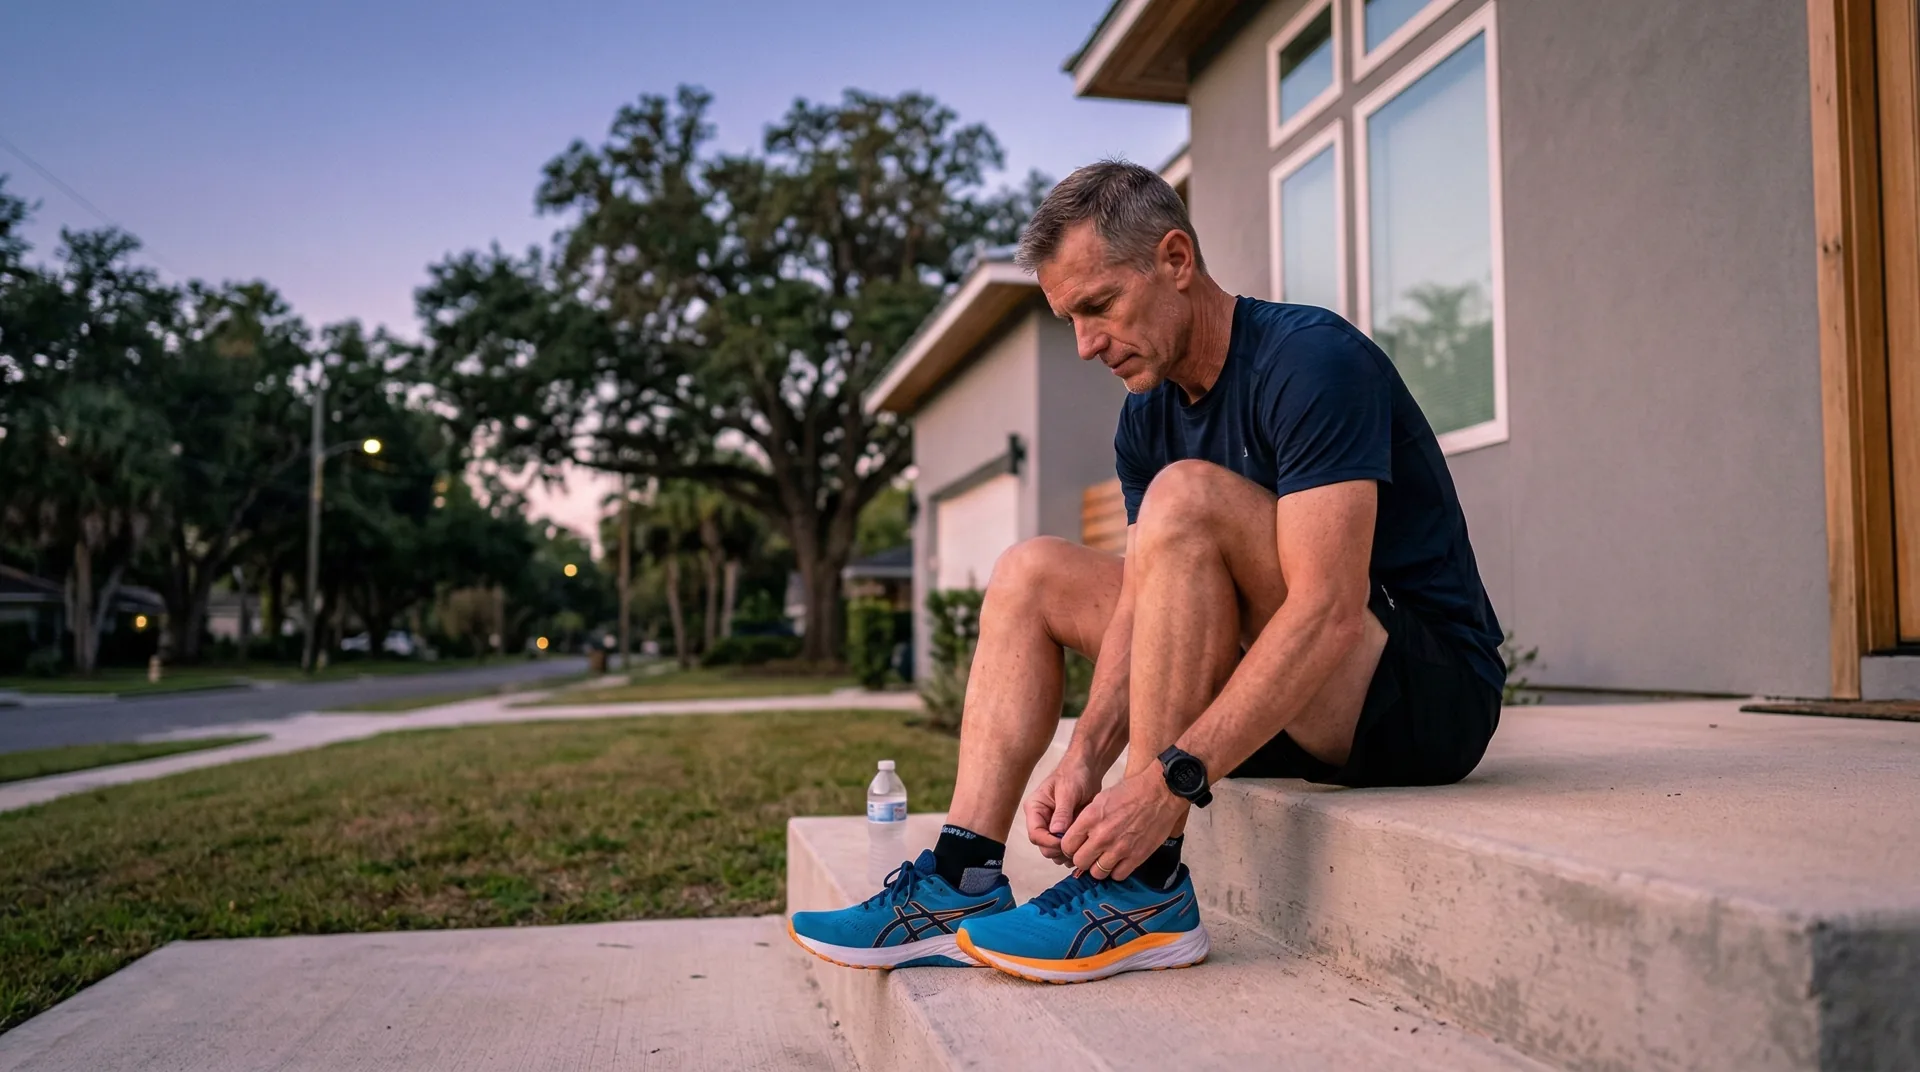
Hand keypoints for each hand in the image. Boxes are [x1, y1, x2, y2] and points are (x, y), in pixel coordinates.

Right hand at [1024, 755, 1104, 866]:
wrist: (1087, 769)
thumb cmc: (1075, 774)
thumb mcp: (1068, 791)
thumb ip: (1062, 812)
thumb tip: (1056, 832)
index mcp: (1035, 809)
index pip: (1035, 835)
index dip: (1049, 843)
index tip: (1067, 842)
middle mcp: (1040, 820)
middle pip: (1043, 846)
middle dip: (1059, 850)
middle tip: (1077, 846)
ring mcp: (1052, 826)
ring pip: (1054, 850)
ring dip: (1067, 852)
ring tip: (1083, 844)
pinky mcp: (1064, 830)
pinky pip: (1065, 847)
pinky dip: (1074, 849)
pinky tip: (1085, 843)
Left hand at [1060, 769, 1187, 881]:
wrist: (1160, 792)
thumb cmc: (1131, 791)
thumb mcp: (1100, 799)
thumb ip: (1086, 820)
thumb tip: (1077, 836)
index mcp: (1090, 819)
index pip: (1067, 845)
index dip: (1069, 847)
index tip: (1075, 846)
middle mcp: (1102, 836)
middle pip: (1080, 862)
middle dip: (1082, 859)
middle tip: (1089, 854)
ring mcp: (1119, 849)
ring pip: (1097, 873)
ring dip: (1098, 867)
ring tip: (1104, 859)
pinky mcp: (1136, 857)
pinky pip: (1118, 876)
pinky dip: (1116, 871)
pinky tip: (1119, 862)